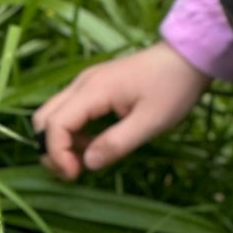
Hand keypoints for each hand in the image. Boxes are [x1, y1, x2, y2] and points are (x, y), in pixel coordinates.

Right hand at [31, 41, 210, 180]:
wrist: (188, 57)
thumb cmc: (173, 88)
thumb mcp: (151, 121)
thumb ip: (117, 143)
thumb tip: (87, 164)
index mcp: (93, 90)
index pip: (55, 124)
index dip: (57, 154)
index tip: (76, 175)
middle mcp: (82, 83)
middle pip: (44, 117)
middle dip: (51, 149)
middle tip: (73, 172)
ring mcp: (86, 83)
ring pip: (55, 114)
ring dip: (61, 142)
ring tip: (85, 162)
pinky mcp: (94, 87)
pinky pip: (70, 111)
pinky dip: (72, 133)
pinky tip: (94, 145)